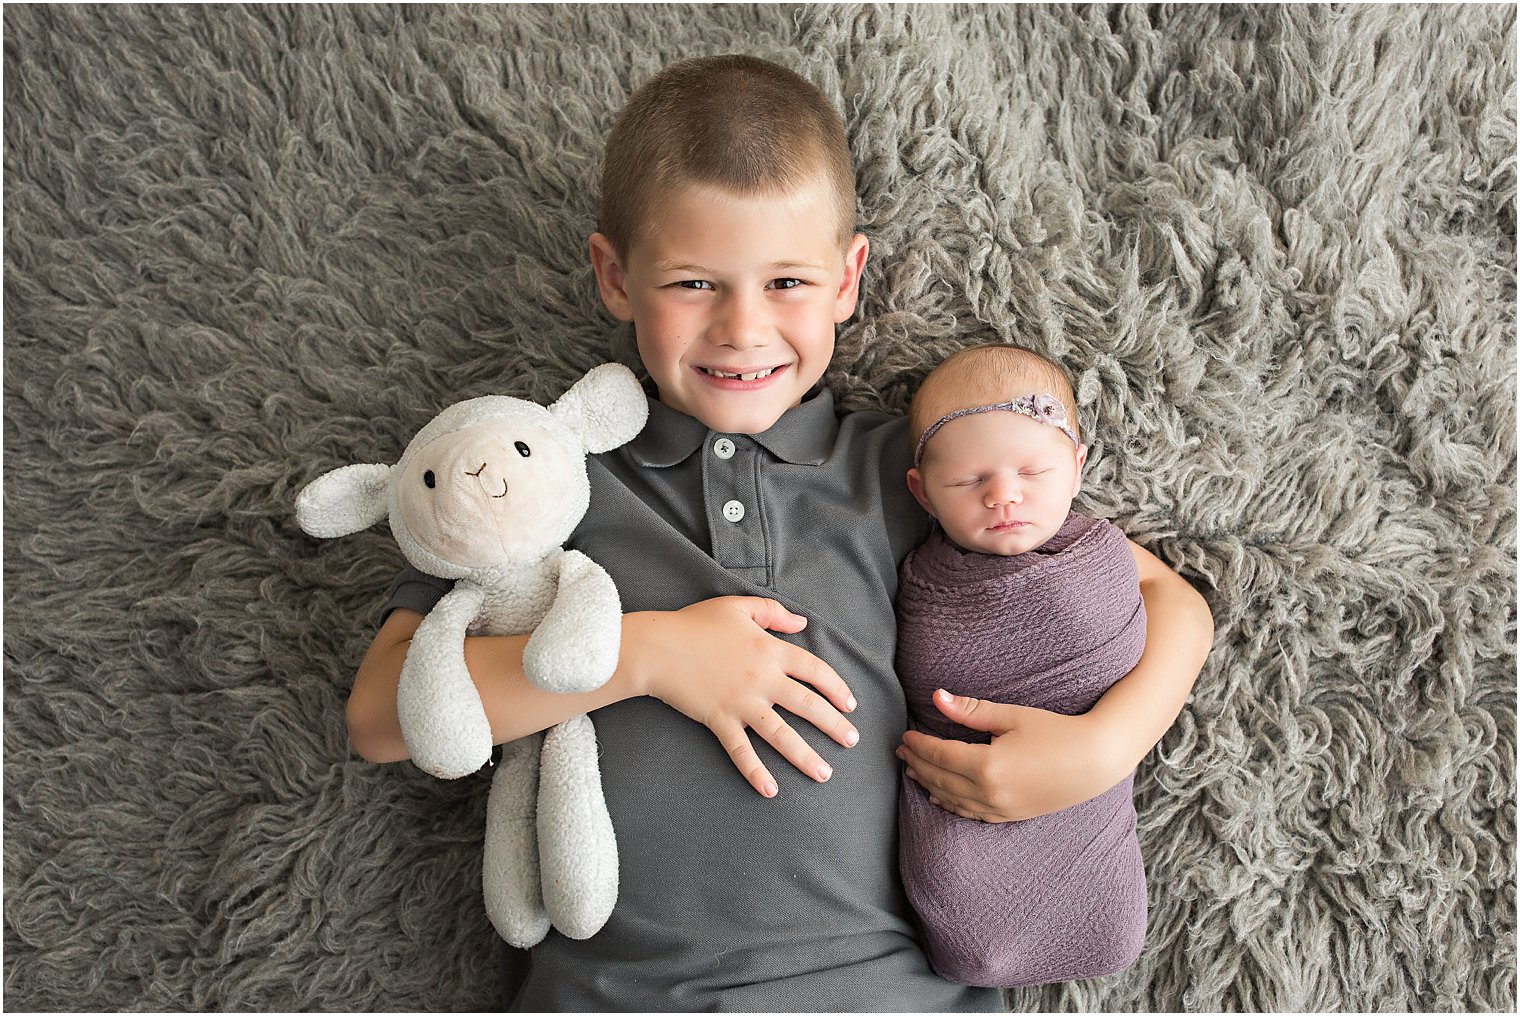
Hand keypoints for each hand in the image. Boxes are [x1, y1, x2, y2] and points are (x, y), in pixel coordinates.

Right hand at [625, 597, 858, 797]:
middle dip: (834, 725)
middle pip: (808, 705)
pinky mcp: (719, 720)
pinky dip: (755, 772)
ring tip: (825, 774)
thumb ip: (773, 611)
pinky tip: (771, 791)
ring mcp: (741, 703)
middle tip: (852, 741)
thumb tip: (803, 623)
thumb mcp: (737, 607)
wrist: (657, 647)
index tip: (851, 704)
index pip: (814, 670)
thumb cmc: (695, 624)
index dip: (836, 688)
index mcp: (770, 650)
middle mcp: (761, 679)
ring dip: (805, 756)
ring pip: (781, 734)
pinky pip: (741, 751)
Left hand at [895, 689, 1123, 822]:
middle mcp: (989, 793)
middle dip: (918, 764)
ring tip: (912, 771)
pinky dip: (950, 805)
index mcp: (987, 765)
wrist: (1096, 761)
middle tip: (901, 751)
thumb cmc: (1056, 732)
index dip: (919, 745)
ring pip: (951, 800)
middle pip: (940, 779)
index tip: (905, 735)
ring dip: (928, 785)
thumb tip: (936, 697)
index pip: (940, 755)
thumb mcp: (1012, 716)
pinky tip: (939, 797)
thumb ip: (971, 711)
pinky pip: (970, 814)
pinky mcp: (1010, 816)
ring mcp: (999, 809)